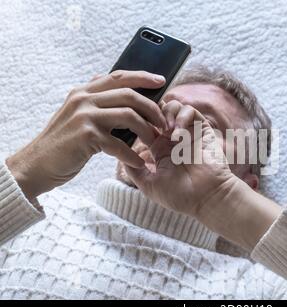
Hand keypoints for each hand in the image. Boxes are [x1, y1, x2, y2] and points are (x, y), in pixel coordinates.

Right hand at [6, 70, 166, 199]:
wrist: (37, 164)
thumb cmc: (64, 143)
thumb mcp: (77, 115)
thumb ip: (97, 104)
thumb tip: (126, 98)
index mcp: (84, 91)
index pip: (119, 76)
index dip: (143, 76)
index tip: (162, 81)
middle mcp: (84, 99)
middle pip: (130, 95)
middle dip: (152, 109)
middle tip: (163, 124)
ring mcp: (85, 116)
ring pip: (129, 116)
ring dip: (147, 131)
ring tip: (154, 143)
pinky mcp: (86, 136)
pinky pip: (120, 145)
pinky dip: (132, 156)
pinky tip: (139, 164)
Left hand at [125, 100, 236, 216]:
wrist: (206, 198)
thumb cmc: (180, 195)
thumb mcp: (149, 185)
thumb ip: (133, 170)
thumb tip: (120, 154)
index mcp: (159, 148)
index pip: (146, 124)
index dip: (138, 121)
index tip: (134, 128)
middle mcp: (173, 138)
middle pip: (159, 110)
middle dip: (151, 113)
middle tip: (150, 126)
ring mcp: (188, 133)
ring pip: (174, 106)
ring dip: (167, 113)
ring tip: (166, 130)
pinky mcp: (202, 130)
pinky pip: (191, 111)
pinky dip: (182, 116)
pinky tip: (178, 133)